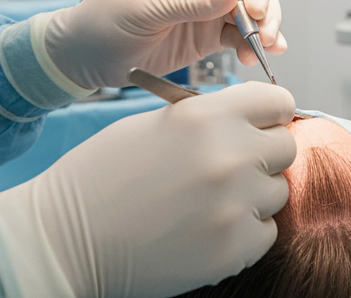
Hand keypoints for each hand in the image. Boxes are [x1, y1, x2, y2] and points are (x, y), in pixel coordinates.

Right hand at [0, 83, 297, 297]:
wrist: (65, 237)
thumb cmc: (99, 178)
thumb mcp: (153, 124)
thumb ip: (207, 118)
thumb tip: (250, 122)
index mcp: (204, 116)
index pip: (277, 101)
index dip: (270, 112)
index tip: (263, 123)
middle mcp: (227, 155)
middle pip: (286, 146)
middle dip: (263, 154)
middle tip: (233, 166)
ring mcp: (233, 205)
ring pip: (277, 192)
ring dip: (252, 196)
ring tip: (208, 201)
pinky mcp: (233, 249)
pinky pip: (265, 233)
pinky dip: (243, 232)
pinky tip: (205, 227)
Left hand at [43, 0, 285, 88]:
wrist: (86, 57)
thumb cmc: (103, 20)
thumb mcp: (145, 7)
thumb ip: (189, 0)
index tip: (253, 6)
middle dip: (263, 7)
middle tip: (264, 34)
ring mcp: (207, 7)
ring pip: (251, 11)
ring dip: (263, 28)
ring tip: (266, 48)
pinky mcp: (207, 34)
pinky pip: (239, 36)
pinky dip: (253, 45)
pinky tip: (258, 55)